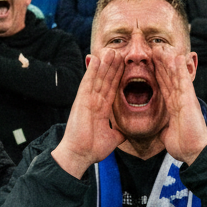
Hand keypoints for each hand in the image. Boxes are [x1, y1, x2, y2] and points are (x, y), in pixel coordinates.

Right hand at [53, 48, 124, 177]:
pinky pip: (88, 82)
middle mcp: (94, 102)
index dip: (118, 76)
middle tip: (119, 52)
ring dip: (104, 64)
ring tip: (111, 50)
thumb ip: (119, 131)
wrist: (80, 155)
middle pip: (105, 80)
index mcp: (101, 109)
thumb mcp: (113, 138)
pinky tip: (96, 59)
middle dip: (113, 66)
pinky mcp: (81, 101)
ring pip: (97, 78)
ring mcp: (87, 100)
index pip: (112, 88)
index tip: (125, 65)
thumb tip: (126, 132)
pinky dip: (92, 70)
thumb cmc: (92, 149)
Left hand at [153, 47, 206, 163]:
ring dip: (168, 62)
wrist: (195, 152)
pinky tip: (175, 57)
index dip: (157, 75)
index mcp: (175, 107)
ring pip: (175, 76)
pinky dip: (179, 69)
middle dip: (161, 64)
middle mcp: (180, 100)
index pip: (164, 87)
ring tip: (161, 48)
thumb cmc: (184, 146)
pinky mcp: (189, 100)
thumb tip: (161, 130)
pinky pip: (183, 82)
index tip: (150, 64)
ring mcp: (185, 98)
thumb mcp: (168, 134)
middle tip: (154, 49)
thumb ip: (165, 128)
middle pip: (169, 78)